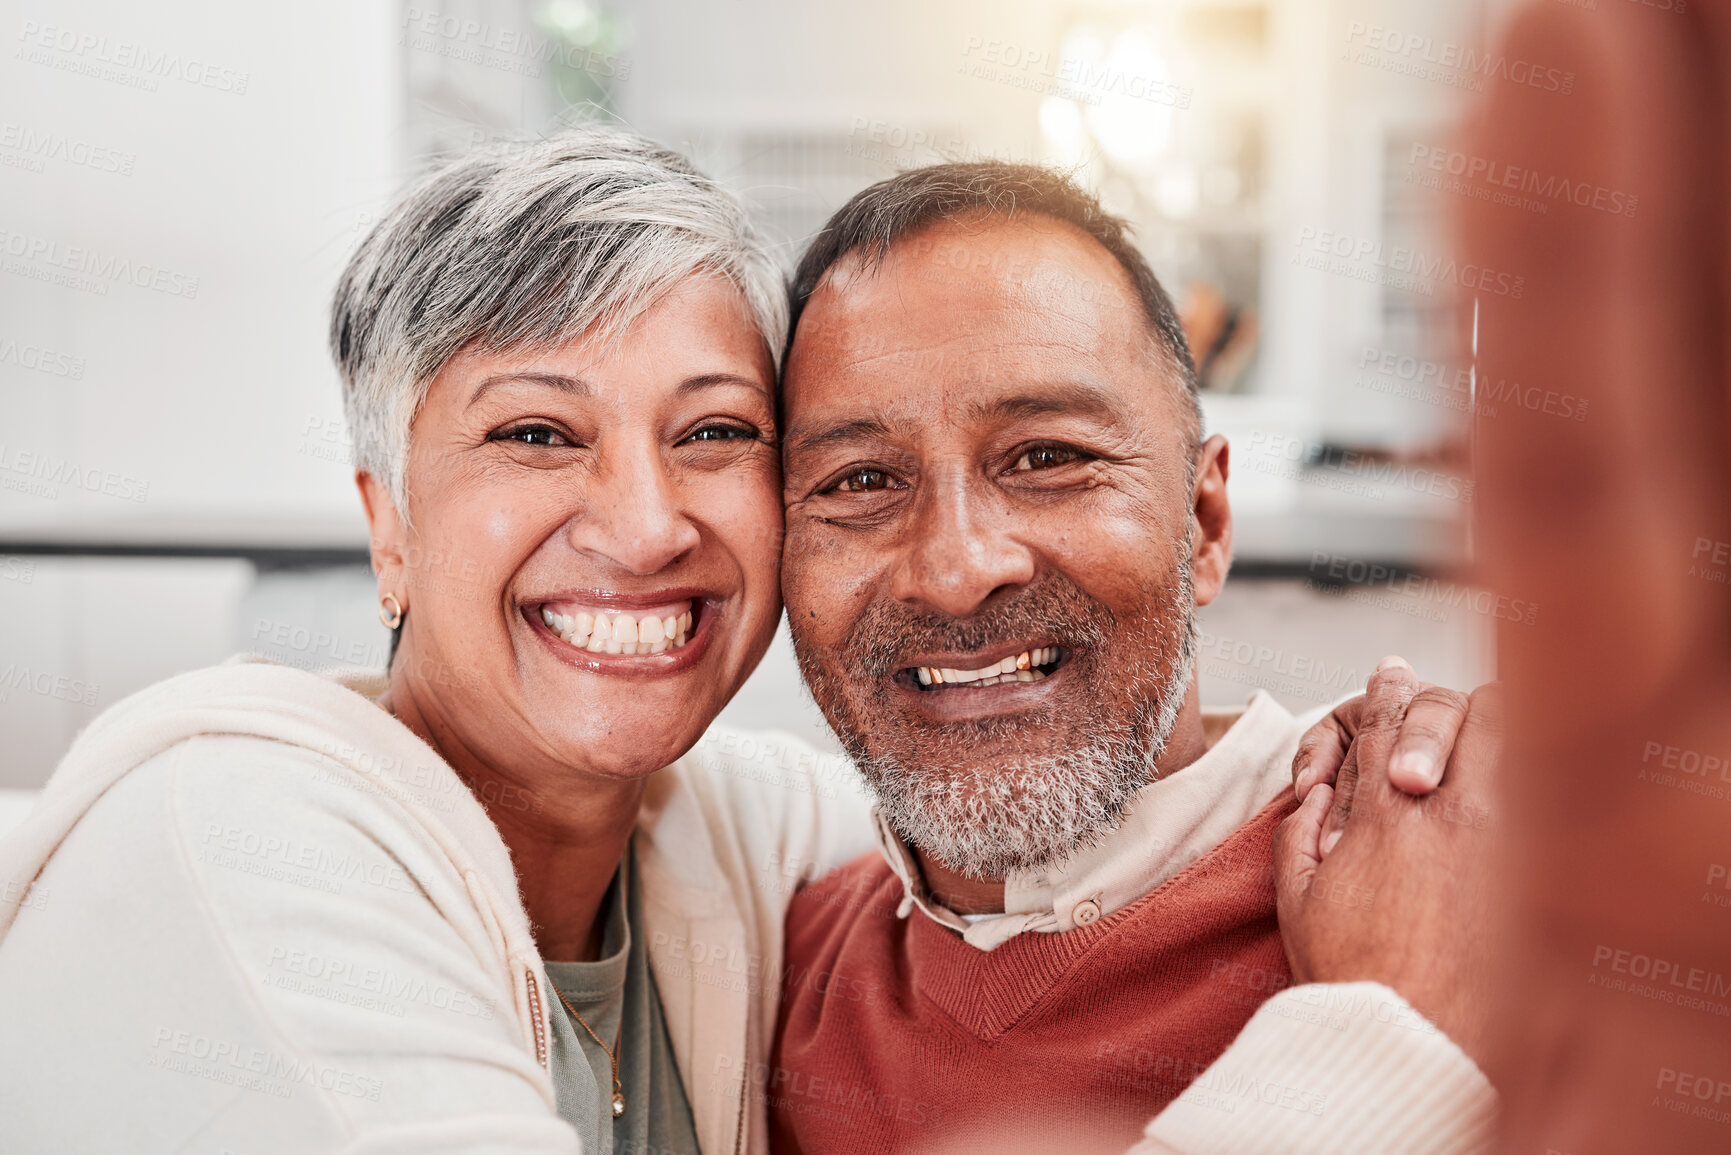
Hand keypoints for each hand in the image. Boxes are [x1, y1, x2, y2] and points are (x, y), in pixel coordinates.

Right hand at [1275, 674, 1503, 1063]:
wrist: (1408, 1036)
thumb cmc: (1346, 975)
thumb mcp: (1293, 897)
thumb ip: (1301, 828)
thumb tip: (1320, 789)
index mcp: (1374, 816)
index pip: (1377, 722)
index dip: (1381, 689)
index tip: (1388, 672)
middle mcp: (1437, 810)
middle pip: (1450, 709)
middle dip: (1437, 708)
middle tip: (1432, 723)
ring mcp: (1493, 832)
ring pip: (1508, 735)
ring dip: (1492, 731)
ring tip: (1485, 743)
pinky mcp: (1532, 863)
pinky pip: (1541, 786)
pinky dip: (1529, 775)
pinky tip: (1520, 786)